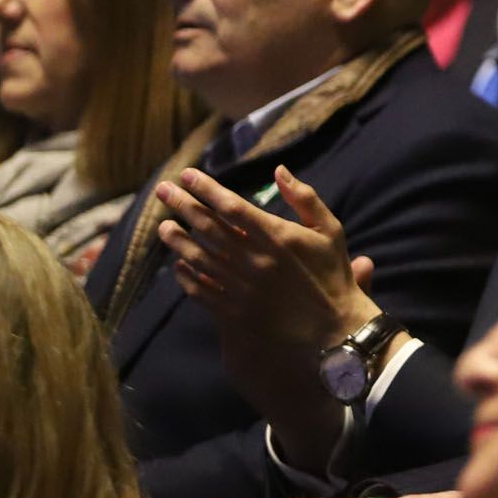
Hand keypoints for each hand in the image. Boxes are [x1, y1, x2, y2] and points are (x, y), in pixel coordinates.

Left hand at [160, 165, 373, 349]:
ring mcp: (242, 287)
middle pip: (209, 228)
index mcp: (278, 236)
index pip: (233, 206)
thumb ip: (305, 199)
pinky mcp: (234, 311)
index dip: (207, 189)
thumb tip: (279, 170)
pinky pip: (202, 290)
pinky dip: (186, 276)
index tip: (188, 175)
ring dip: (177, 240)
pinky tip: (178, 264)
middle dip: (183, 205)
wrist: (334, 327)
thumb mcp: (330, 230)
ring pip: (199, 257)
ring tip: (163, 226)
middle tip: (163, 190)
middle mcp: (255, 260)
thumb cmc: (331, 274)